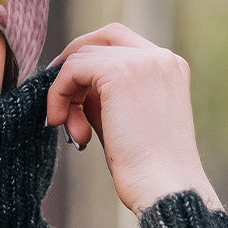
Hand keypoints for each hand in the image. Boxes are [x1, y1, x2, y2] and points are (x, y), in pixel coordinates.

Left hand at [46, 23, 221, 215]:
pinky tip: (60, 122)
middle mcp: (161, 58)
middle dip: (73, 65)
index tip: (70, 91)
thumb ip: (103, 95)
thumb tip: (71, 84)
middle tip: (58, 98)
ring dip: (66, 92)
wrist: (164, 189)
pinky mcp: (121, 73)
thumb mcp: (123, 119)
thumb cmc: (145, 167)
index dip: (88, 60)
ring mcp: (143, 62)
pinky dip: (58, 94)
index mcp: (169, 67)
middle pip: (101, 38)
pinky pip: (72, 70)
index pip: (120, 42)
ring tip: (73, 131)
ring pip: (82, 56)